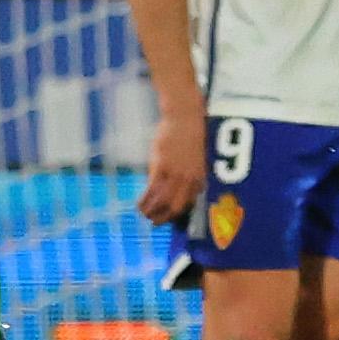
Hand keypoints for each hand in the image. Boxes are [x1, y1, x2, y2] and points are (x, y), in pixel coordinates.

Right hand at [138, 109, 205, 225]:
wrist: (184, 117)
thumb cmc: (189, 133)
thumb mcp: (194, 156)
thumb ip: (188, 172)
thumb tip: (175, 184)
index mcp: (200, 177)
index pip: (189, 202)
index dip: (177, 213)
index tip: (168, 218)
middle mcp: (190, 179)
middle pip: (177, 206)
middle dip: (165, 218)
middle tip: (155, 223)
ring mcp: (176, 174)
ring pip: (163, 201)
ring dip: (152, 211)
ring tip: (144, 215)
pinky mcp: (162, 167)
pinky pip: (152, 190)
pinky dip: (145, 200)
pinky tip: (139, 205)